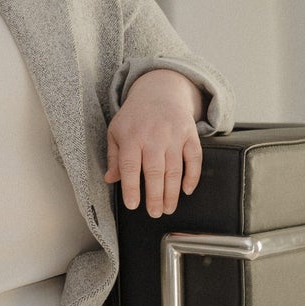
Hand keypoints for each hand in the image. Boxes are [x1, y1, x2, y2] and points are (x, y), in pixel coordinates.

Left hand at [104, 69, 202, 218]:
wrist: (159, 92)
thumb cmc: (135, 117)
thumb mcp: (116, 132)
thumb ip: (114, 157)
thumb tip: (110, 179)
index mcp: (131, 136)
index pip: (130, 165)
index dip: (131, 187)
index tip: (133, 205)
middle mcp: (153, 136)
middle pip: (154, 171)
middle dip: (155, 196)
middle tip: (155, 213)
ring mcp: (174, 135)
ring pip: (175, 168)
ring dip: (172, 192)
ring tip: (168, 208)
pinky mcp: (190, 134)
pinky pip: (194, 158)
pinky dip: (193, 175)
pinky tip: (187, 190)